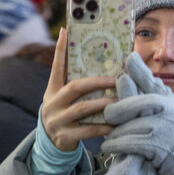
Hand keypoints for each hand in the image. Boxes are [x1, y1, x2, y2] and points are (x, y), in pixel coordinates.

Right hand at [40, 27, 117, 151]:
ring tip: (122, 100)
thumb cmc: (65, 112)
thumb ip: (73, 79)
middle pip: (75, 87)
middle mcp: (52, 104)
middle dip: (98, 82)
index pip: (56, 67)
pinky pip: (89, 130)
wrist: (51, 144)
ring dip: (105, 103)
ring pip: (84, 109)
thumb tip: (82, 52)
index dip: (60, 49)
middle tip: (117, 79)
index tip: (66, 31)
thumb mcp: (63, 96)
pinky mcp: (66, 136)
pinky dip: (105, 126)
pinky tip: (119, 123)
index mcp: (52, 90)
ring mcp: (58, 121)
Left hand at [102, 55, 173, 174]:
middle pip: (137, 103)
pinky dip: (118, 145)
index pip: (153, 83)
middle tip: (109, 114)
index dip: (140, 70)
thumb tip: (144, 79)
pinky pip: (131, 143)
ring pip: (131, 125)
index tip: (130, 59)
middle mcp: (170, 111)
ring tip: (106, 138)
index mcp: (172, 102)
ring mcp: (165, 128)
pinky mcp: (159, 147)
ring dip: (115, 133)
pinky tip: (109, 147)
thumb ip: (161, 97)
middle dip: (120, 108)